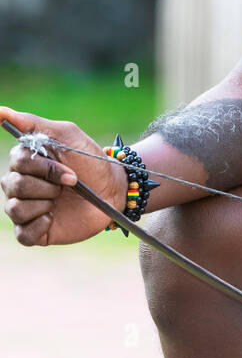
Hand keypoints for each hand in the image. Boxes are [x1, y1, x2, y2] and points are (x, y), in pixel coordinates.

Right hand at [0, 107, 126, 246]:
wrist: (113, 191)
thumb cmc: (90, 161)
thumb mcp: (66, 135)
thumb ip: (31, 123)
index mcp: (24, 162)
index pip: (17, 163)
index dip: (45, 169)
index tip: (70, 172)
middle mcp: (20, 185)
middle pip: (13, 185)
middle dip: (47, 186)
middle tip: (69, 185)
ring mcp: (27, 209)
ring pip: (14, 209)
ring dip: (43, 204)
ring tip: (60, 201)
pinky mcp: (35, 232)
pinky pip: (22, 234)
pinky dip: (39, 226)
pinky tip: (53, 218)